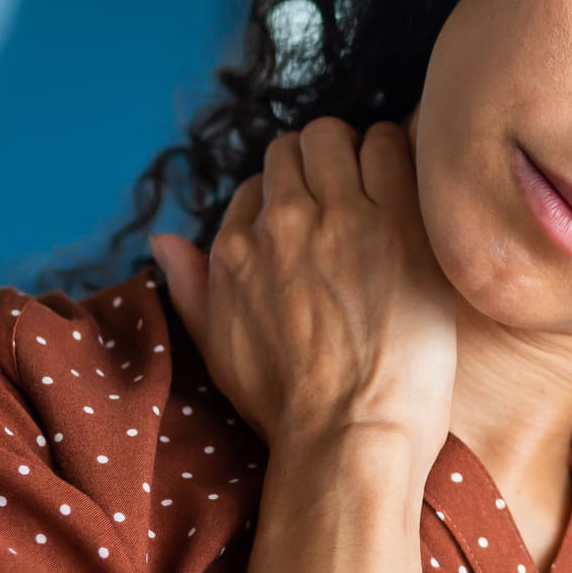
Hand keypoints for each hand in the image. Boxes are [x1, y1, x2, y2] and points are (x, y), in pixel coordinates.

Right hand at [147, 117, 457, 473]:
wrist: (351, 435)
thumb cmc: (291, 408)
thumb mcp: (220, 349)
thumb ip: (192, 287)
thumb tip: (163, 241)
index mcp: (235, 251)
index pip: (256, 186)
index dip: (287, 195)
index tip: (314, 214)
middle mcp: (279, 223)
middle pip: (294, 149)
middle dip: (318, 163)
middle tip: (350, 192)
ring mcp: (338, 217)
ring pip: (335, 137)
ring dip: (354, 151)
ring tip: (379, 185)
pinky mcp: (395, 220)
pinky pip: (390, 147)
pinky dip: (395, 151)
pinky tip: (408, 183)